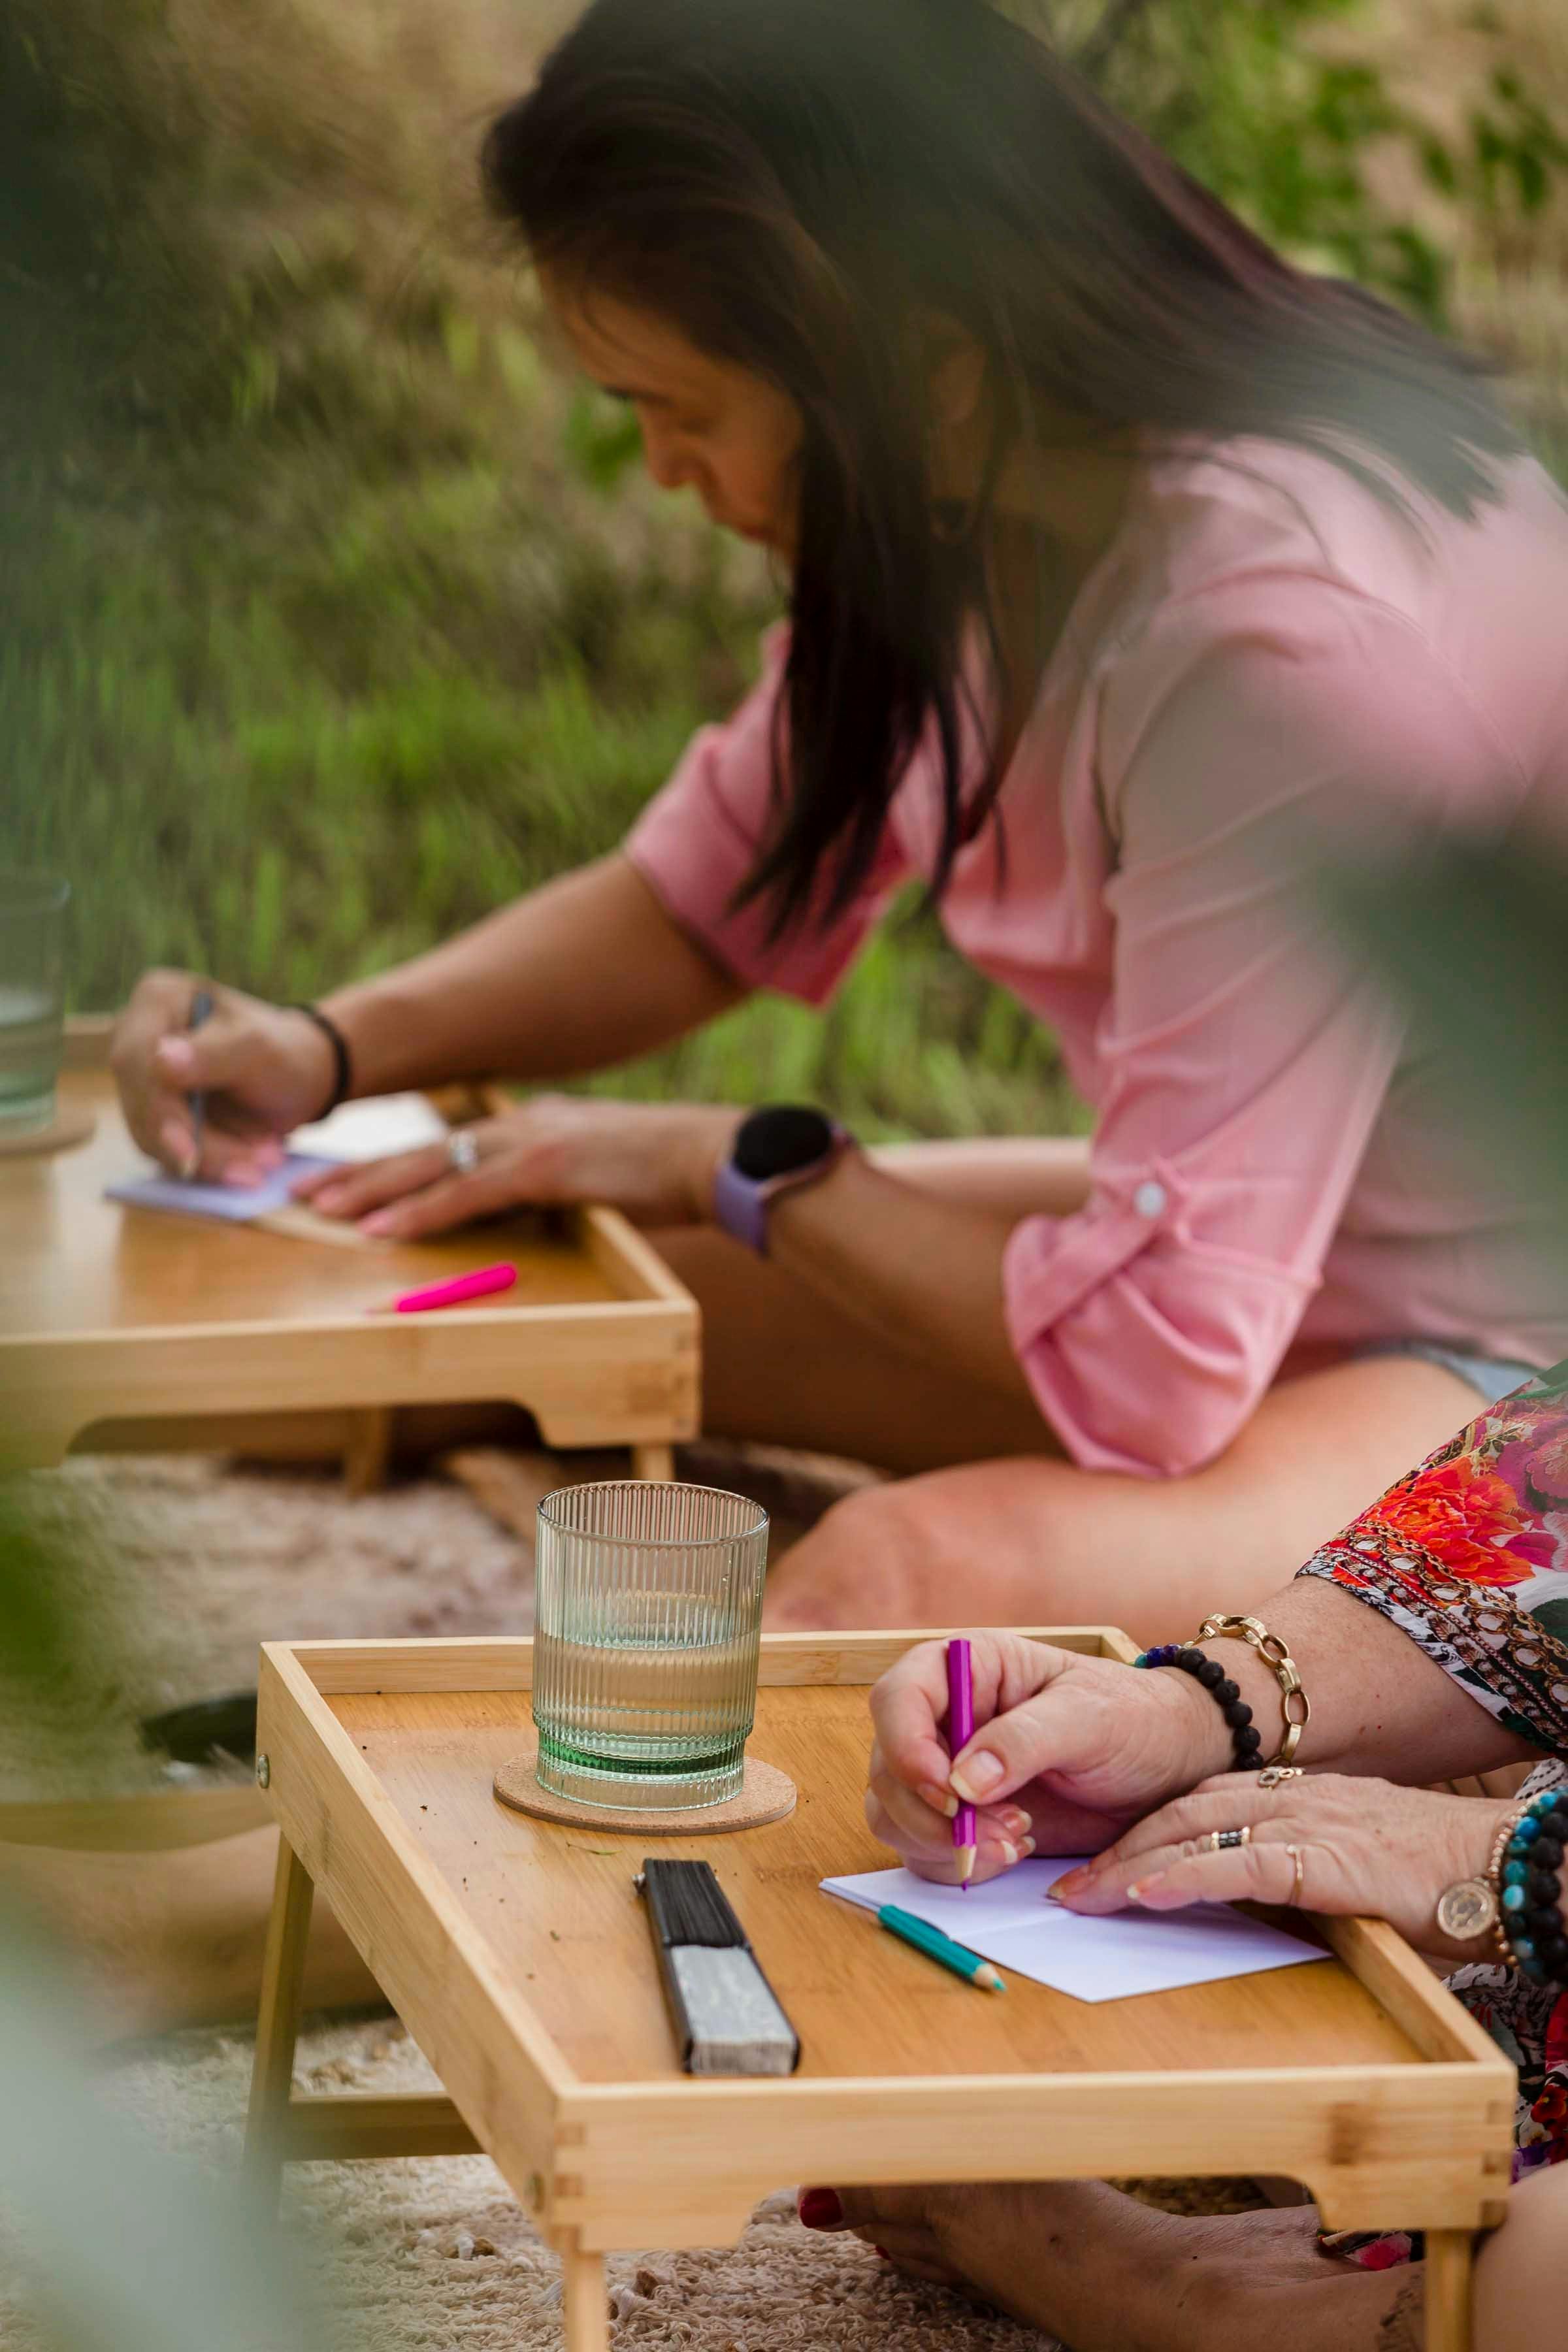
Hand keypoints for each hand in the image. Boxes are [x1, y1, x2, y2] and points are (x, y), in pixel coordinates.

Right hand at [111, 971, 336, 1180]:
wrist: (298, 1077)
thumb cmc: (281, 1051)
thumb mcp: (258, 1048)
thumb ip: (212, 1054)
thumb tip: (160, 1062)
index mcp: (157, 1000)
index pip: (139, 1063)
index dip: (160, 1113)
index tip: (188, 1154)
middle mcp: (136, 1037)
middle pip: (143, 1104)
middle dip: (197, 1147)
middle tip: (252, 1171)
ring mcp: (141, 1079)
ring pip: (151, 1136)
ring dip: (208, 1163)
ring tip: (264, 1163)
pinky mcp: (153, 1114)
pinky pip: (165, 1152)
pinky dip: (206, 1167)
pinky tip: (246, 1168)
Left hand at [291, 1095, 742, 1235]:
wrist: (710, 1156)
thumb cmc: (665, 1174)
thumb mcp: (596, 1175)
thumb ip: (550, 1188)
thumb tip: (520, 1213)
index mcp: (529, 1125)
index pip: (443, 1143)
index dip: (388, 1160)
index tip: (342, 1176)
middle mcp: (518, 1124)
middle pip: (420, 1149)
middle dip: (355, 1171)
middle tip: (300, 1190)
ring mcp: (529, 1142)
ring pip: (430, 1166)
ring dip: (370, 1190)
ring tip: (320, 1209)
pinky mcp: (544, 1169)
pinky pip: (466, 1196)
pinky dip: (421, 1212)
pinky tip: (383, 1229)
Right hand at [864, 1633, 1226, 1886]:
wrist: (1167, 1768)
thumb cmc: (1133, 1719)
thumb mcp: (1090, 1716)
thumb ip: (1025, 1740)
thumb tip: (964, 1779)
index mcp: (965, 1670)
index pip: (897, 1699)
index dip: (907, 1748)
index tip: (948, 1793)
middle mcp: (944, 1719)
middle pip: (888, 1767)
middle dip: (932, 1812)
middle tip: (1001, 1831)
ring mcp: (948, 1772)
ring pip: (893, 1813)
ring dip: (942, 1843)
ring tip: (1016, 1841)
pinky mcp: (962, 1819)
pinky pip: (923, 1850)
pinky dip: (957, 1863)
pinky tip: (1013, 1853)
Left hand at [1053, 1772, 1513, 1959]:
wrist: (1505, 1865)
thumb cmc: (1435, 1874)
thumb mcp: (1353, 1862)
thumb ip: (1302, 1867)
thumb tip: (1251, 1896)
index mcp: (1296, 1796)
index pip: (1198, 1800)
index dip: (1142, 1827)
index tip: (1098, 1858)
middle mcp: (1291, 1799)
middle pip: (1180, 1810)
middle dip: (1118, 1845)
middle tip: (1068, 1883)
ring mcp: (1305, 1824)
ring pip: (1195, 1831)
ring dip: (1131, 1865)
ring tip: (1083, 1895)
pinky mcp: (1325, 1861)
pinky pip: (1240, 1865)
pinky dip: (1185, 1877)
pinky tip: (1147, 1893)